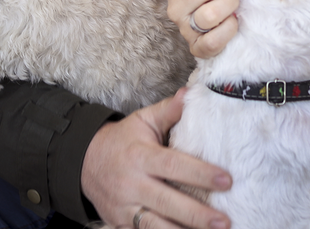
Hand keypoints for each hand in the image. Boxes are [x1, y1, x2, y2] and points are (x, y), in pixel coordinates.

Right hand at [82, 90, 230, 228]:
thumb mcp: (142, 121)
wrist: (84, 162)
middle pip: (168, 202)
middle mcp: (132, 184)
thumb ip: (168, 111)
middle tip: (224, 221)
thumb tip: (189, 94)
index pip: (173, 165)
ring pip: (155, 226)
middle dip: (197, 214)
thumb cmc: (123, 140)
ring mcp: (125, 208)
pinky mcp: (120, 224)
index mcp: (140, 156)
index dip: (200, 173)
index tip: (226, 180)